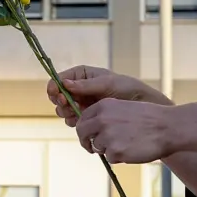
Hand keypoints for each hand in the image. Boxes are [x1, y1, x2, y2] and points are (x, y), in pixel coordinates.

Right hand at [47, 65, 170, 126]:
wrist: (142, 106)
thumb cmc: (127, 88)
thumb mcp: (107, 83)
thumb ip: (86, 85)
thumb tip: (65, 84)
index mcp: (82, 75)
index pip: (59, 80)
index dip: (55, 87)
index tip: (57, 95)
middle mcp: (79, 89)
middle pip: (58, 96)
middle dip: (61, 102)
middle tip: (68, 106)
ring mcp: (82, 104)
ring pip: (63, 110)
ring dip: (67, 113)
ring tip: (78, 113)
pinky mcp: (87, 117)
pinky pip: (73, 120)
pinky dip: (75, 122)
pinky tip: (84, 121)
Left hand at [75, 99, 176, 163]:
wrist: (167, 127)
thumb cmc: (149, 118)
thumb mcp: (123, 108)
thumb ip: (106, 116)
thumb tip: (92, 131)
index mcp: (104, 106)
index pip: (83, 118)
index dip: (84, 129)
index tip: (88, 136)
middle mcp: (102, 119)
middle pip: (83, 133)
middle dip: (85, 142)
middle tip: (92, 148)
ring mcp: (107, 135)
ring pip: (98, 147)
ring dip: (108, 149)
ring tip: (127, 144)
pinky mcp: (115, 151)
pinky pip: (110, 158)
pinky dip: (119, 157)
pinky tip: (132, 149)